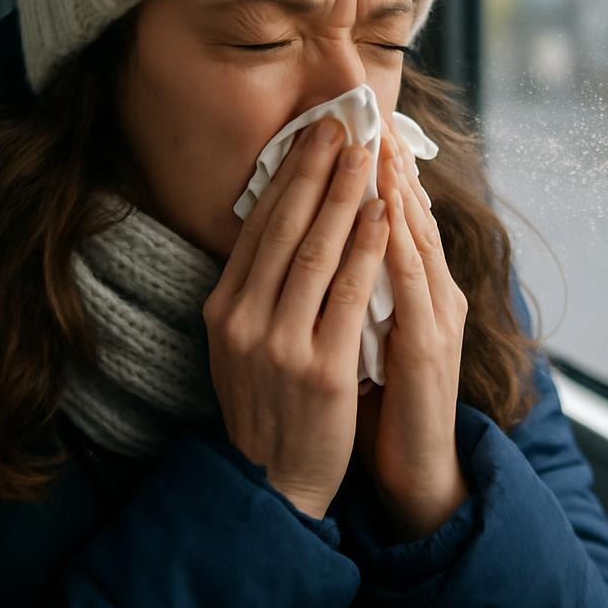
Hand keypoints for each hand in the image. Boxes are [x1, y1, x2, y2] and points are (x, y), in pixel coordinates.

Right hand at [203, 119, 389, 520]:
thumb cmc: (270, 407)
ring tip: (366, 154)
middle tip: (340, 124)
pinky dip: (367, 249)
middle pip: (285, 229)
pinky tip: (383, 214)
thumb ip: (256, 292)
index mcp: (224, 310)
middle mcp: (245, 322)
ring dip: (344, 196)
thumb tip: (279, 226)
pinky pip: (350, 295)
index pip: (259, 228)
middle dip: (314, 170)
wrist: (275, 483)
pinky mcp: (322, 370)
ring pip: (317, 253)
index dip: (286, 177)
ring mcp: (282, 346)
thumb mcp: (241, 345)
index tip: (311, 135)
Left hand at [355, 125, 469, 540]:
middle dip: (388, 162)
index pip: (395, 218)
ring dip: (397, 186)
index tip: (353, 126)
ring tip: (378, 141)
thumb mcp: (365, 335)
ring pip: (417, 237)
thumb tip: (323, 247)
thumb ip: (355, 290)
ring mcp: (437, 318)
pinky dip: (399, 241)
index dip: (376, 172)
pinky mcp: (431, 347)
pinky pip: (413, 283)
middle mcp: (433, 296)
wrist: (415, 471)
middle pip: (411, 214)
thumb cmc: (382, 404)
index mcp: (416, 292)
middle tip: (368, 111)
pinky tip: (385, 208)